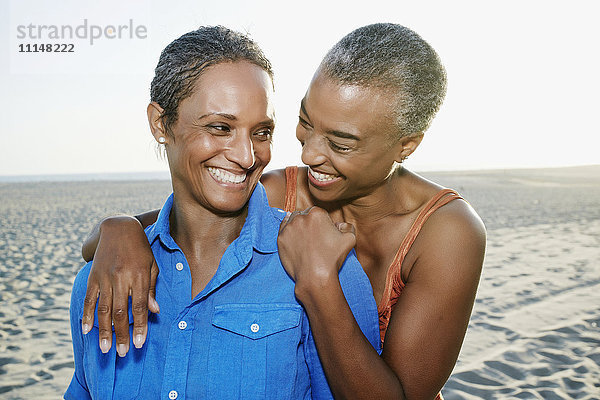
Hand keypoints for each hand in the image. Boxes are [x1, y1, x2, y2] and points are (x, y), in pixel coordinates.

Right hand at [81, 216, 158, 356]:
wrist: (118, 228)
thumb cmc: (141, 249)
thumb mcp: (152, 266)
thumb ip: (151, 289)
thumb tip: (154, 311)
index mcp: (139, 276)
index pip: (139, 307)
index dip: (139, 327)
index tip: (139, 344)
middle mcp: (121, 278)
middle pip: (120, 312)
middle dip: (122, 334)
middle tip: (123, 352)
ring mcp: (105, 277)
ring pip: (103, 309)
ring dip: (104, 331)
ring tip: (105, 348)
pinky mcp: (93, 276)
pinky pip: (89, 298)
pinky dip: (87, 314)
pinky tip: (87, 330)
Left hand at [277, 207, 355, 296]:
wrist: (315, 277)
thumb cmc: (332, 258)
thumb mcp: (350, 239)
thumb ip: (347, 226)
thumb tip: (338, 225)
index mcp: (317, 213)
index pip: (318, 212)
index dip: (321, 221)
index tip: (323, 231)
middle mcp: (301, 217)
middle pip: (304, 215)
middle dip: (309, 223)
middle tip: (313, 236)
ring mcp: (289, 228)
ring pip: (292, 221)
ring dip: (298, 226)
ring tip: (304, 239)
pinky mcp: (280, 238)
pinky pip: (283, 230)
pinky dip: (288, 232)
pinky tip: (294, 239)